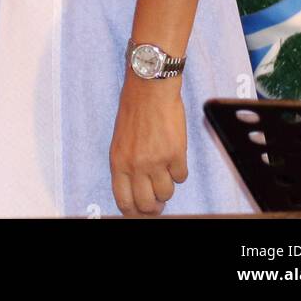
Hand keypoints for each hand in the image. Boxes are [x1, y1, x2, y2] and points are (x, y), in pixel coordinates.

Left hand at [109, 77, 187, 215]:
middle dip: (153, 207)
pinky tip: (175, 156)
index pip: (124, 202)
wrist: (150, 87)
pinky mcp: (176, 154)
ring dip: (167, 186)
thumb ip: (126, 164)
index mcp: (118, 161)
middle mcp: (136, 165)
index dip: (134, 213)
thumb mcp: (120, 139)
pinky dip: (179, 171)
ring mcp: (157, 161)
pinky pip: (181, 177)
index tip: (140, 213)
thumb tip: (136, 188)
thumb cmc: (134, 108)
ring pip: (166, 194)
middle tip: (157, 202)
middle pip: (146, 205)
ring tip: (165, 170)